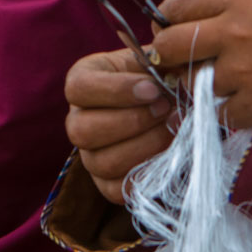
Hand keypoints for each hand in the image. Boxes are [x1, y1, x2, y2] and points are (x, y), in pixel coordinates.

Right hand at [64, 48, 175, 204]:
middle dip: (132, 122)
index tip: (153, 88)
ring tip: (174, 131)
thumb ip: (159, 62)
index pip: (79, 89)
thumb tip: (172, 69)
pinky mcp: (106, 184)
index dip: (115, 91)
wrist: (174, 111)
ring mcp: (89, 155)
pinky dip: (146, 175)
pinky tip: (170, 155)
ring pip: (101, 161)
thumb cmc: (162, 81)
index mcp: (81, 83)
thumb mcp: (156, 62)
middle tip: (167, 110)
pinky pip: (117, 189)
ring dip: (144, 147)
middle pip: (82, 130)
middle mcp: (77, 120)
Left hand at [153, 0, 251, 128]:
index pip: (172, 8)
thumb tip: (174, 18)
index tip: (171, 25)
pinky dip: (225, 110)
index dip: (166, 19)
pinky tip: (234, 98)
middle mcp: (235, 31)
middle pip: (170, 46)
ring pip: (193, 82)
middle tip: (178, 54)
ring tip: (212, 75)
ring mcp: (249, 67)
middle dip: (168, 51)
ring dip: (196, 82)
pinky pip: (226, 113)